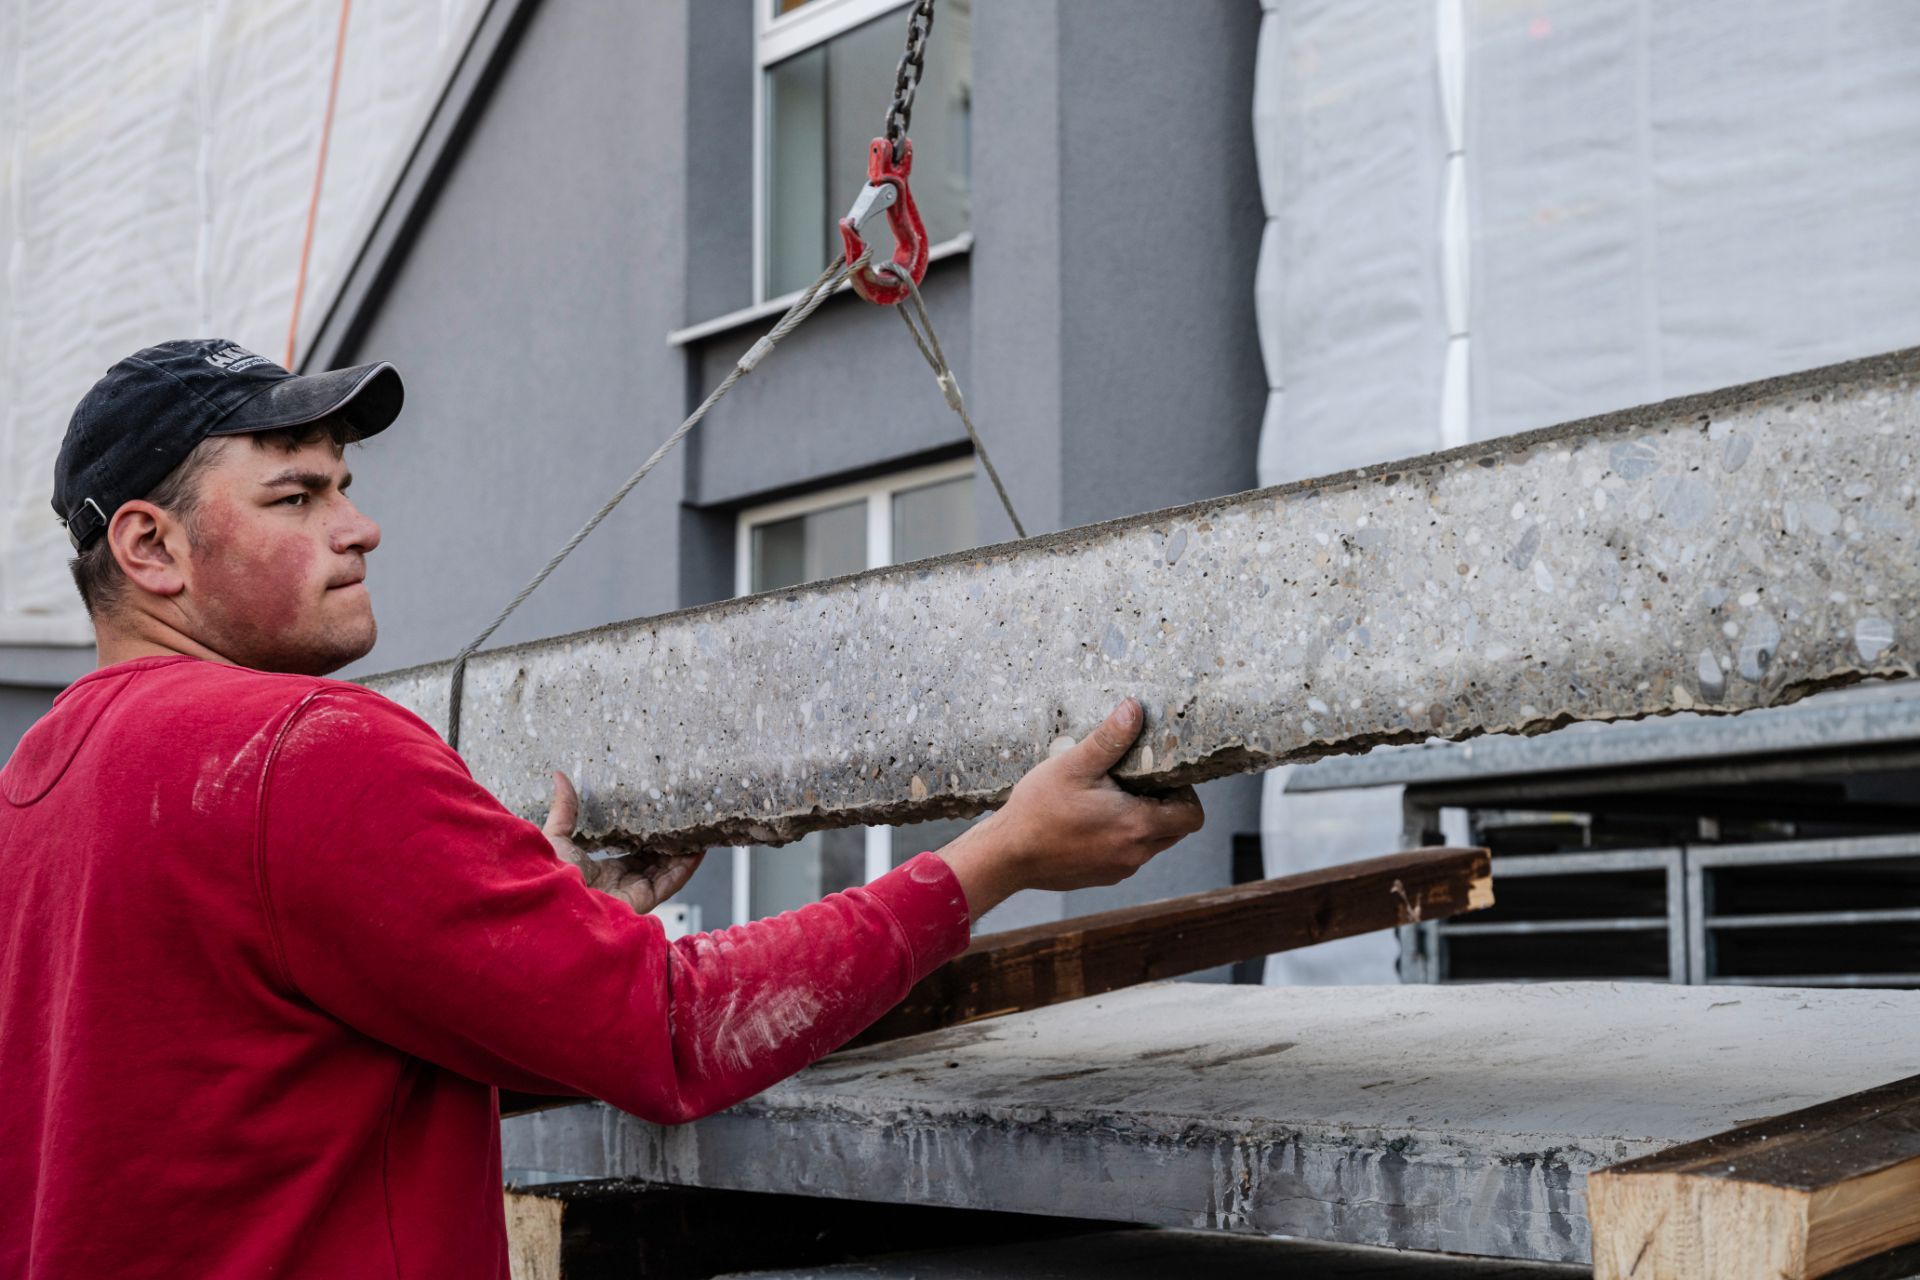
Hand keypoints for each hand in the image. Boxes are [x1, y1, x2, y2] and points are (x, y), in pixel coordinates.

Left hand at [543, 771, 706, 913]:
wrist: (556, 902)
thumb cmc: (551, 875)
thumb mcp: (556, 836)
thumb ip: (564, 809)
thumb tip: (560, 776)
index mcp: (603, 873)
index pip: (632, 857)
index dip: (647, 841)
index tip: (658, 822)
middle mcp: (622, 885)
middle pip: (654, 864)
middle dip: (670, 845)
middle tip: (683, 823)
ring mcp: (635, 893)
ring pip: (668, 871)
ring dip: (683, 853)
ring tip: (697, 831)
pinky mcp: (645, 899)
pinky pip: (672, 882)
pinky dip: (687, 866)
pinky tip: (698, 848)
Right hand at [935, 699, 1204, 920]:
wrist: (1006, 855)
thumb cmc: (1038, 810)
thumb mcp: (1074, 765)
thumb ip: (1109, 738)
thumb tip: (1134, 708)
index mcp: (1137, 825)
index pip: (1192, 816)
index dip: (1186, 794)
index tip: (1160, 777)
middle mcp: (1135, 853)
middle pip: (1175, 830)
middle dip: (1165, 806)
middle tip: (1136, 783)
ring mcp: (1119, 869)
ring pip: (1151, 845)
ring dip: (1142, 823)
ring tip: (1111, 799)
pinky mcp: (1101, 877)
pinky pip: (1127, 856)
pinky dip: (1120, 839)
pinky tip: (1091, 821)